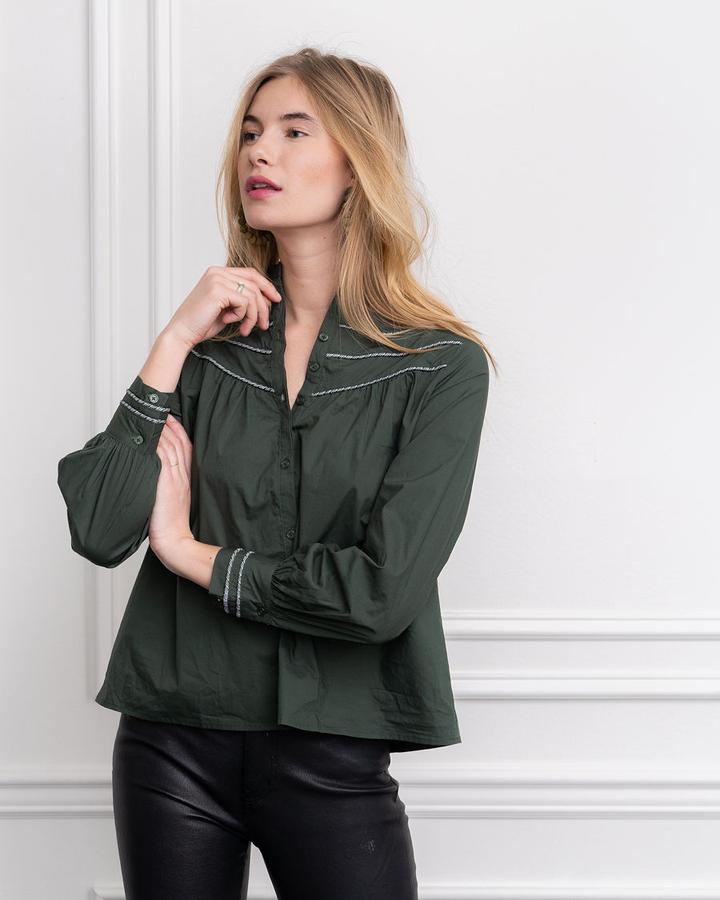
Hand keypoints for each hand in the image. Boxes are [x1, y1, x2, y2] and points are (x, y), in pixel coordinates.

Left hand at [148, 414, 194, 572]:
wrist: (175, 543)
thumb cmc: (170, 526)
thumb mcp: (173, 501)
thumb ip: (168, 484)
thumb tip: (154, 473)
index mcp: (187, 479)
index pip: (186, 448)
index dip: (179, 431)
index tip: (171, 418)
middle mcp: (183, 476)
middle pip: (179, 442)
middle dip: (170, 423)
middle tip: (161, 408)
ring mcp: (175, 479)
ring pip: (171, 446)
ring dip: (163, 429)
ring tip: (155, 414)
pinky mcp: (166, 484)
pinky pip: (162, 458)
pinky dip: (157, 443)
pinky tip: (150, 434)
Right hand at [164, 265, 282, 347]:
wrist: (182, 332)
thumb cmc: (202, 323)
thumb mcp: (227, 307)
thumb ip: (242, 298)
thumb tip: (268, 299)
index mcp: (218, 273)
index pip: (250, 273)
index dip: (266, 286)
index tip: (276, 300)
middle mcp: (217, 272)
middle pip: (254, 283)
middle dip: (263, 306)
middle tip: (264, 324)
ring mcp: (216, 279)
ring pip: (252, 294)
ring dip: (253, 315)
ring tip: (246, 328)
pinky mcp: (217, 290)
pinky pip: (244, 302)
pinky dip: (242, 316)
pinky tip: (229, 321)